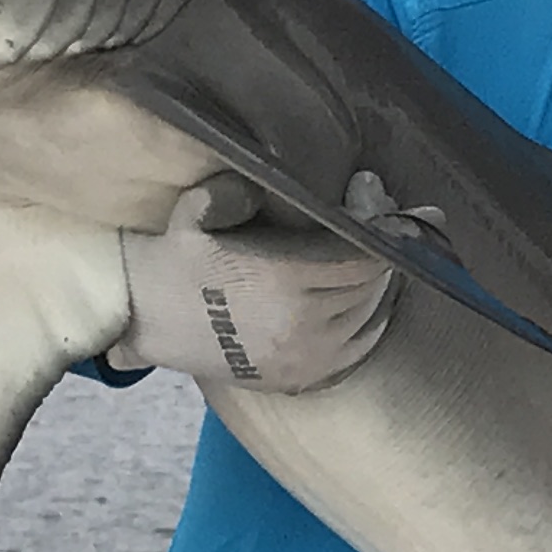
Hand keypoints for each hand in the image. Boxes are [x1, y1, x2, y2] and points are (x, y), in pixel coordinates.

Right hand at [111, 170, 435, 392]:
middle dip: (387, 250)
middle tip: (389, 222)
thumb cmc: (177, 259)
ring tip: (380, 253)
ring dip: (383, 282)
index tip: (403, 209)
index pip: (362, 255)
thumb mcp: (195, 213)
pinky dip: (375, 318)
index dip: (387, 229)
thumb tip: (274, 173)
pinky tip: (374, 294)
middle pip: (374, 283)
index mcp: (281, 280)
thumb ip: (233, 190)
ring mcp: (305, 358)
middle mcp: (301, 324)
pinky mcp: (303, 378)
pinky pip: (361, 346)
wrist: (147, 321)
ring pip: (372, 314)